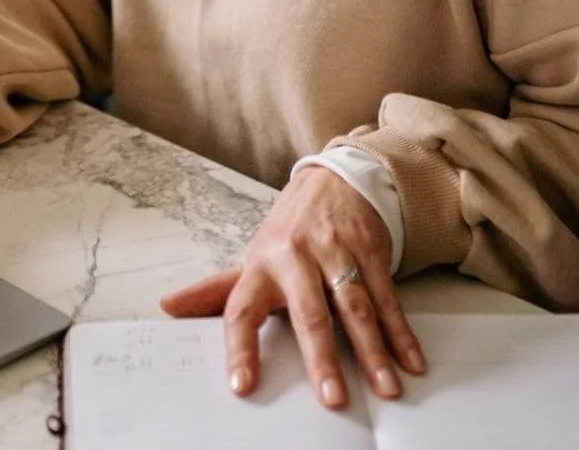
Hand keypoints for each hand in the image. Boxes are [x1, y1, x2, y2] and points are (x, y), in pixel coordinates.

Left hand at [159, 166, 425, 409]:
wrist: (331, 181)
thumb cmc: (287, 232)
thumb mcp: (252, 258)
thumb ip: (215, 290)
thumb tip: (168, 307)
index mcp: (260, 265)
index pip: (241, 309)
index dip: (239, 347)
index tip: (242, 385)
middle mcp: (295, 258)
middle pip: (307, 313)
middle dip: (320, 356)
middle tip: (332, 398)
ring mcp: (334, 253)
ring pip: (354, 307)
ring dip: (372, 350)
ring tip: (385, 387)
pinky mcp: (368, 251)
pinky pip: (386, 297)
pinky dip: (400, 332)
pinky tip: (410, 361)